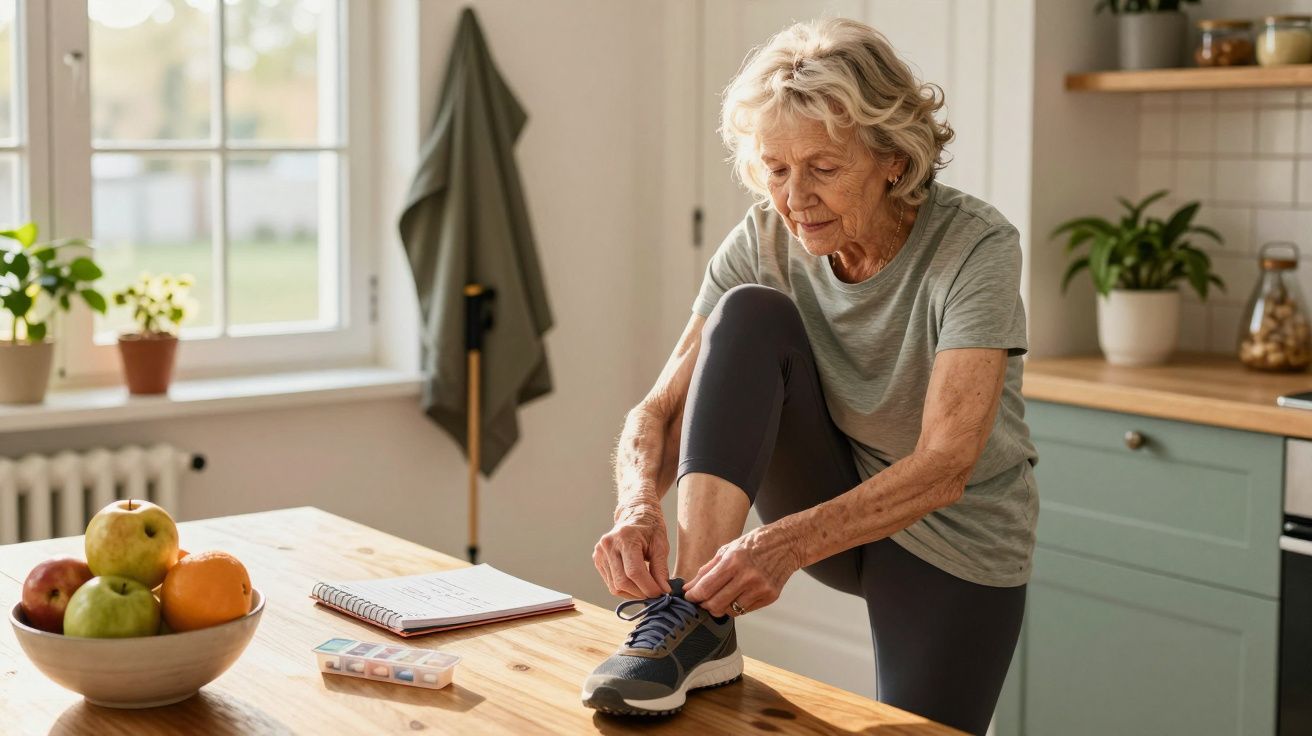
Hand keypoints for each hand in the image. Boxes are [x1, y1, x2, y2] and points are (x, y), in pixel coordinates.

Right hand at [593, 502, 670, 598]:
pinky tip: (636, 584)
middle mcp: (608, 545)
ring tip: (647, 589)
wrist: (634, 514)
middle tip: (656, 594)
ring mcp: (600, 553)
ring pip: (615, 587)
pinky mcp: (597, 560)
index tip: (661, 594)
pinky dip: (625, 589)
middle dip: (641, 592)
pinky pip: (611, 584)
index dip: (648, 587)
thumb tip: (664, 591)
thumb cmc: (650, 528)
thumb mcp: (661, 544)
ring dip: (633, 594)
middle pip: (623, 582)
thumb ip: (661, 569)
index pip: (634, 572)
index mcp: (625, 537)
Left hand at [684, 524, 801, 616]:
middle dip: (704, 605)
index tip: (689, 597)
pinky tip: (737, 595)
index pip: (706, 588)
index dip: (693, 596)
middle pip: (715, 604)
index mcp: (733, 561)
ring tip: (720, 597)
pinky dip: (736, 606)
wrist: (786, 544)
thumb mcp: (727, 550)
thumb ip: (707, 570)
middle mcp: (747, 577)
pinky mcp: (770, 597)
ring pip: (730, 611)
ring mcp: (760, 588)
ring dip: (720, 607)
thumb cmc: (754, 544)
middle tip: (702, 600)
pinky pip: (745, 610)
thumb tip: (690, 587)